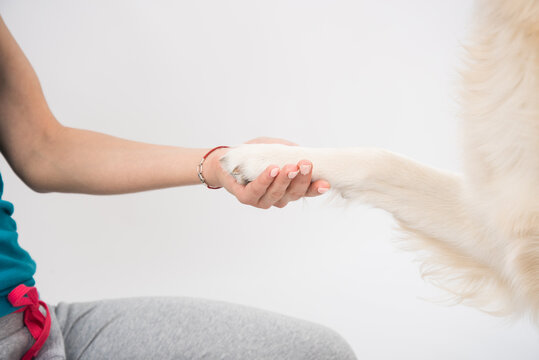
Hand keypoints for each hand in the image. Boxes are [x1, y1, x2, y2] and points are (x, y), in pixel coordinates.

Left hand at [204, 137, 329, 208]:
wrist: (227, 160)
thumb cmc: (255, 156)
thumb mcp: (276, 149)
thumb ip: (290, 152)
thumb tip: (303, 152)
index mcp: (289, 188)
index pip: (306, 191)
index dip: (316, 189)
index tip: (326, 183)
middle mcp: (278, 197)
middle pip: (294, 193)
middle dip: (301, 179)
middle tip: (305, 164)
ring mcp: (262, 200)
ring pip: (277, 193)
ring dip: (284, 180)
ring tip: (289, 167)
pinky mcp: (246, 197)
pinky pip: (257, 190)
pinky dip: (266, 180)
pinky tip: (272, 169)